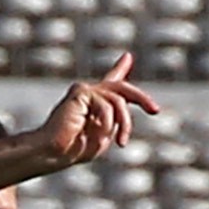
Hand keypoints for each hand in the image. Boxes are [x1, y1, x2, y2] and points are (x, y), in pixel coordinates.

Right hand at [32, 52, 157, 166]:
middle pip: (122, 89)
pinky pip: (107, 105)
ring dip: (124, 124)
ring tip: (121, 143)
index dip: (119, 68)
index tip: (127, 57)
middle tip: (155, 110)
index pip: (109, 83)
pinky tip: (101, 135)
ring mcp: (84, 90)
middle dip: (142, 98)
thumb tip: (123, 103)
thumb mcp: (104, 135)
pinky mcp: (81, 91)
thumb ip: (116, 119)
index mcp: (93, 104)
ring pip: (119, 100)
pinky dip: (108, 123)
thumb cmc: (76, 149)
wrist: (53, 151)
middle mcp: (89, 93)